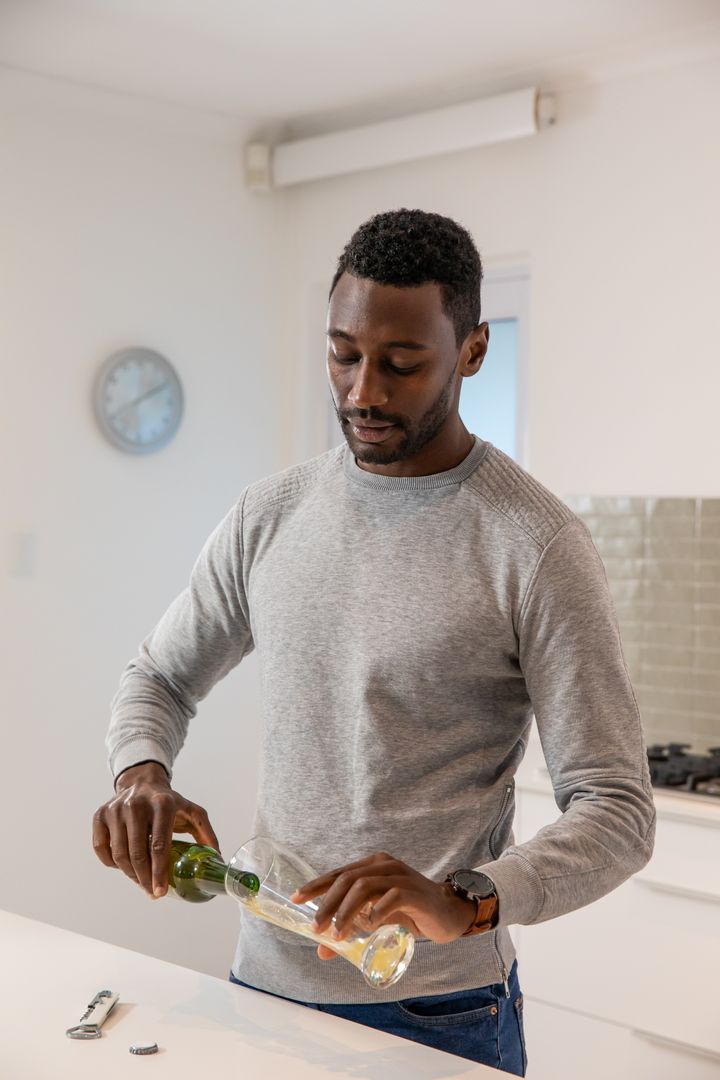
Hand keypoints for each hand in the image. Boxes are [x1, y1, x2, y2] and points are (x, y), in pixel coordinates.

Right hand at [92, 761, 218, 898]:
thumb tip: (217, 859)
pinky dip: (112, 863)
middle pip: (137, 853)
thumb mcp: (192, 812)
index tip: (161, 892)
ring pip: (119, 854)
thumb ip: (206, 833)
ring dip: (130, 875)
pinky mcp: (100, 814)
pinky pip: (101, 848)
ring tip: (141, 882)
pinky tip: (124, 867)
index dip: (159, 872)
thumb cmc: (169, 802)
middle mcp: (137, 804)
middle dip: (144, 879)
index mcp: (163, 804)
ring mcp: (115, 809)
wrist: (142, 781)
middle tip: (152, 893)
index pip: (159, 845)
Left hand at [290, 852, 477, 960]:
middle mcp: (384, 865)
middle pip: (347, 879)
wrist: (448, 912)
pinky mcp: (414, 892)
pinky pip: (390, 897)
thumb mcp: (377, 920)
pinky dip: (376, 911)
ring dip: (346, 911)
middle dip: (327, 904)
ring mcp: (400, 876)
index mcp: (373, 865)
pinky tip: (369, 925)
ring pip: (364, 886)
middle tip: (317, 928)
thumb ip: (352, 930)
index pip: (339, 873)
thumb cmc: (409, 912)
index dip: (316, 885)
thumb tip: (321, 950)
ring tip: (338, 933)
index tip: (296, 899)